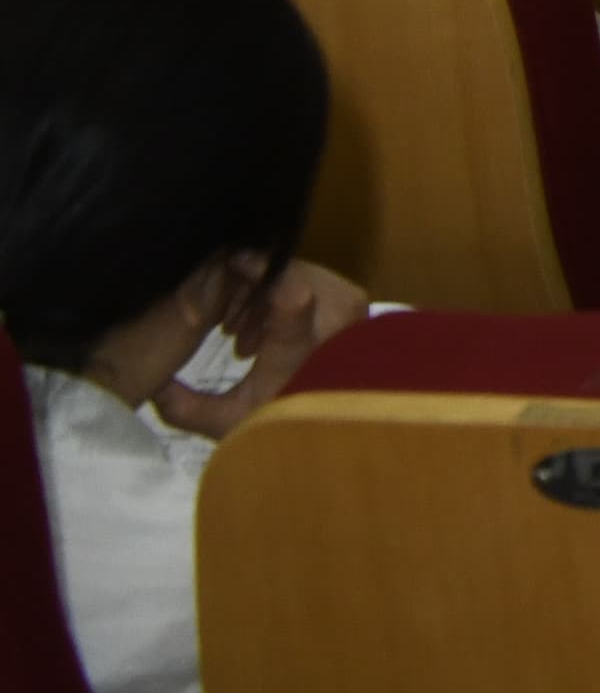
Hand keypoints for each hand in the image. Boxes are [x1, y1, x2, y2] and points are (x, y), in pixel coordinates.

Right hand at [162, 259, 368, 435]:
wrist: (334, 429)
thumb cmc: (279, 426)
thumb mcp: (227, 422)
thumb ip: (184, 406)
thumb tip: (150, 382)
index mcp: (305, 350)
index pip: (292, 292)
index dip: (258, 268)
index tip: (228, 263)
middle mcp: (339, 323)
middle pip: (290, 275)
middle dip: (251, 290)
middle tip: (226, 325)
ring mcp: (353, 311)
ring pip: (302, 274)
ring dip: (266, 294)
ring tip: (242, 335)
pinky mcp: (357, 306)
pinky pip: (319, 281)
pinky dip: (287, 294)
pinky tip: (264, 332)